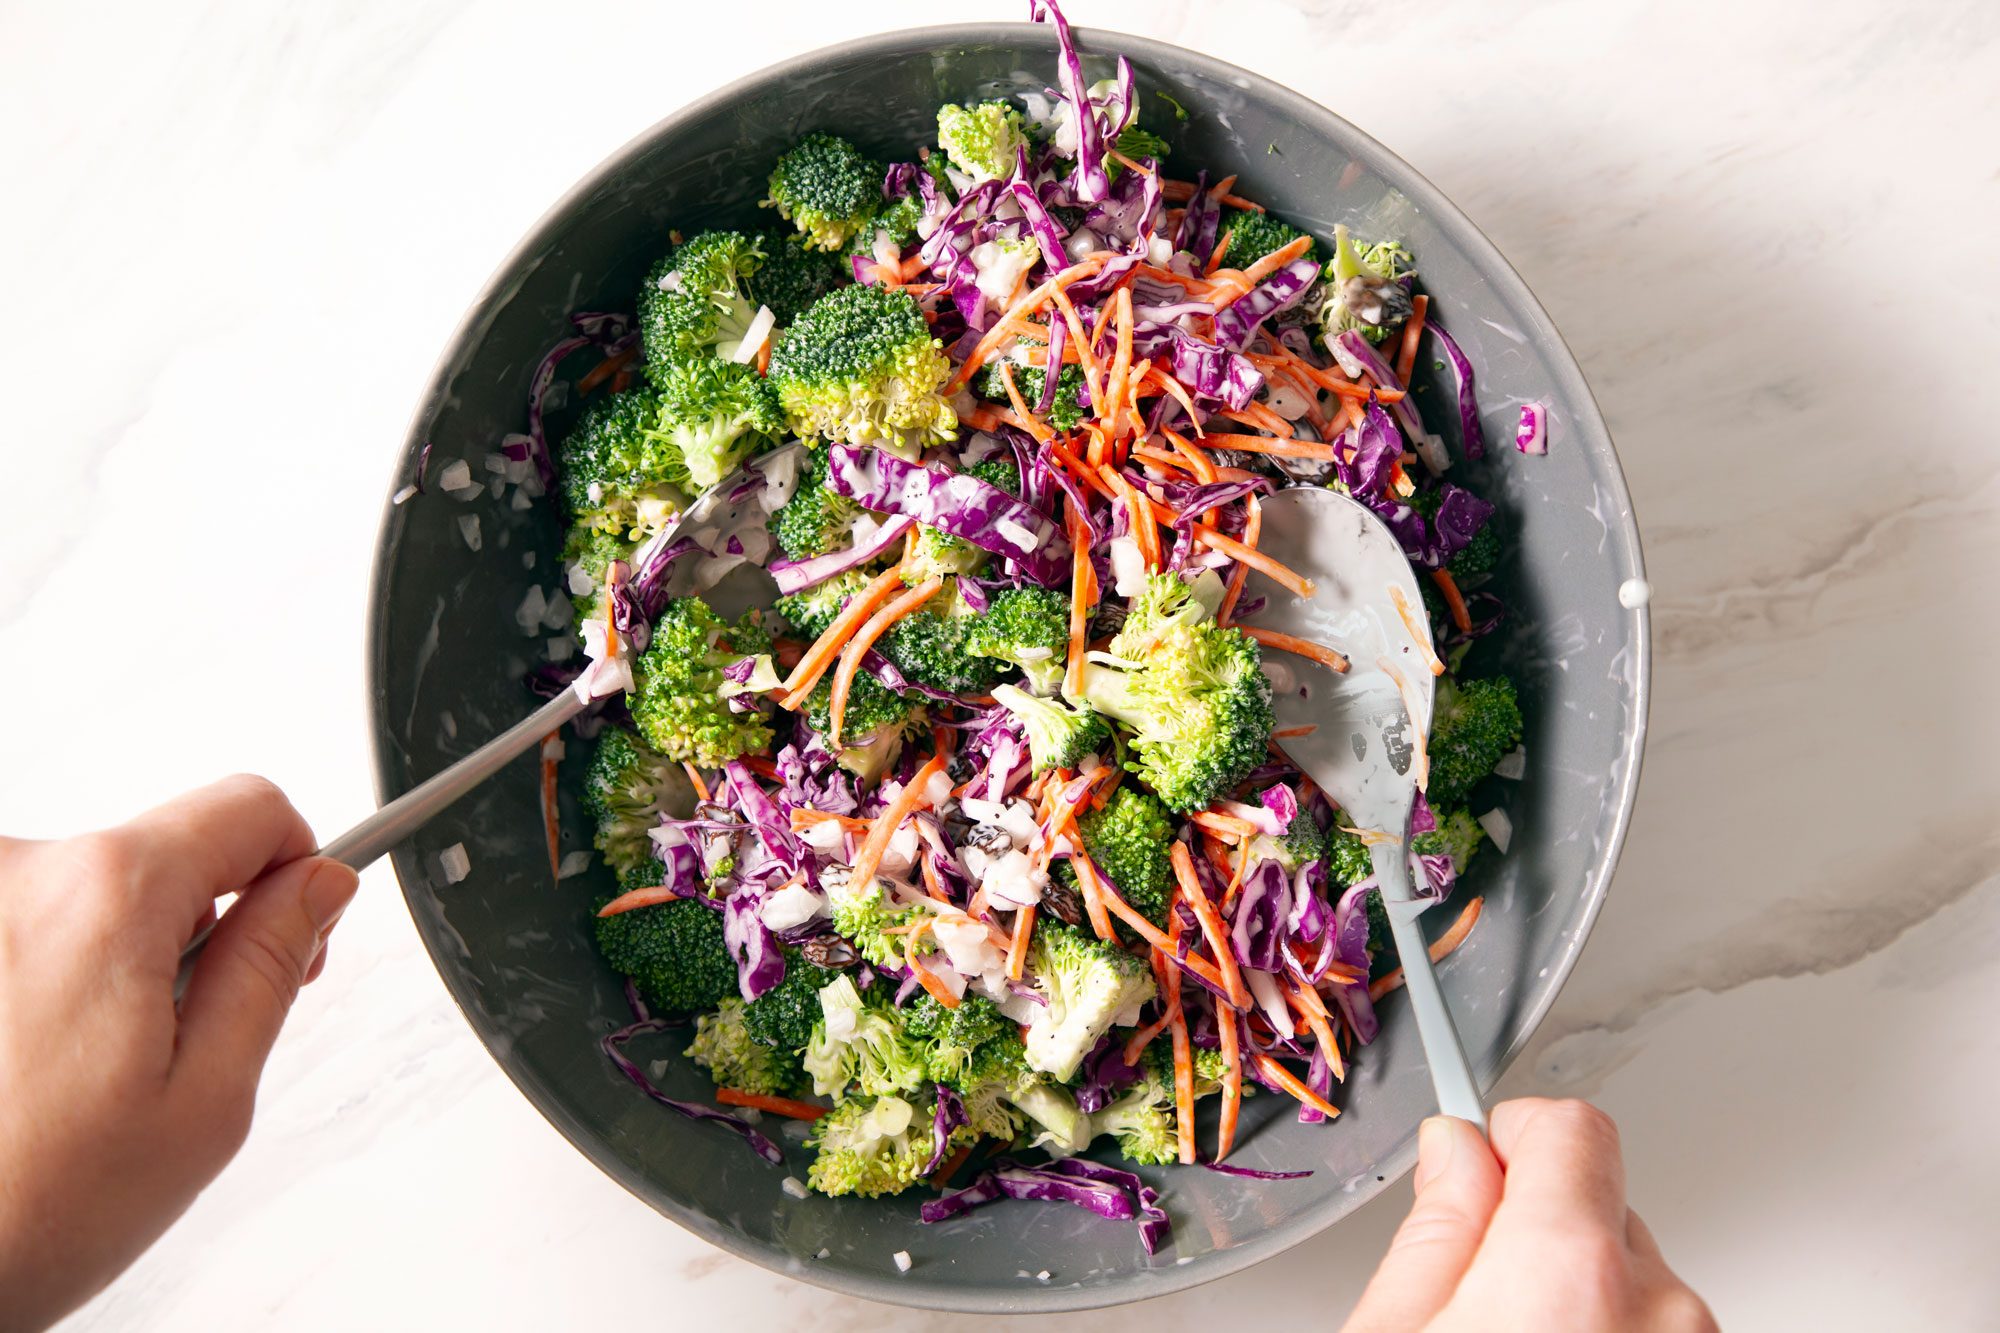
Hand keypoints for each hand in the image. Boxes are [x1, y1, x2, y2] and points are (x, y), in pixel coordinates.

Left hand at [0, 776, 357, 1331]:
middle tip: (173, 1043)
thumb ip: (270, 967)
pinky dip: (43, 975)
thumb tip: (317, 887)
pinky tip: (25, 1063)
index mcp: (101, 895)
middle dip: (191, 931)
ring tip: (74, 1071)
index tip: (288, 934)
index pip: (249, 806)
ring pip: (87, 893)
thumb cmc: (22, 1214)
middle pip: (161, 851)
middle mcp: (11, 870)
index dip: (294, 870)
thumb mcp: (204, 1101)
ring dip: (106, 959)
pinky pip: (23, 922)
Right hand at [1346, 1099, 1716, 1332]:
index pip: (1570, 1126)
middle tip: (1476, 1306)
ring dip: (1579, 1303)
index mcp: (1572, 1270)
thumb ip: (1433, 1233)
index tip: (1476, 1160)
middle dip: (1536, 1235)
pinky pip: (1654, 1330)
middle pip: (1597, 1207)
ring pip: (1629, 1280)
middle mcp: (1661, 1308)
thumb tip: (1454, 1153)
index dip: (1509, 1137)